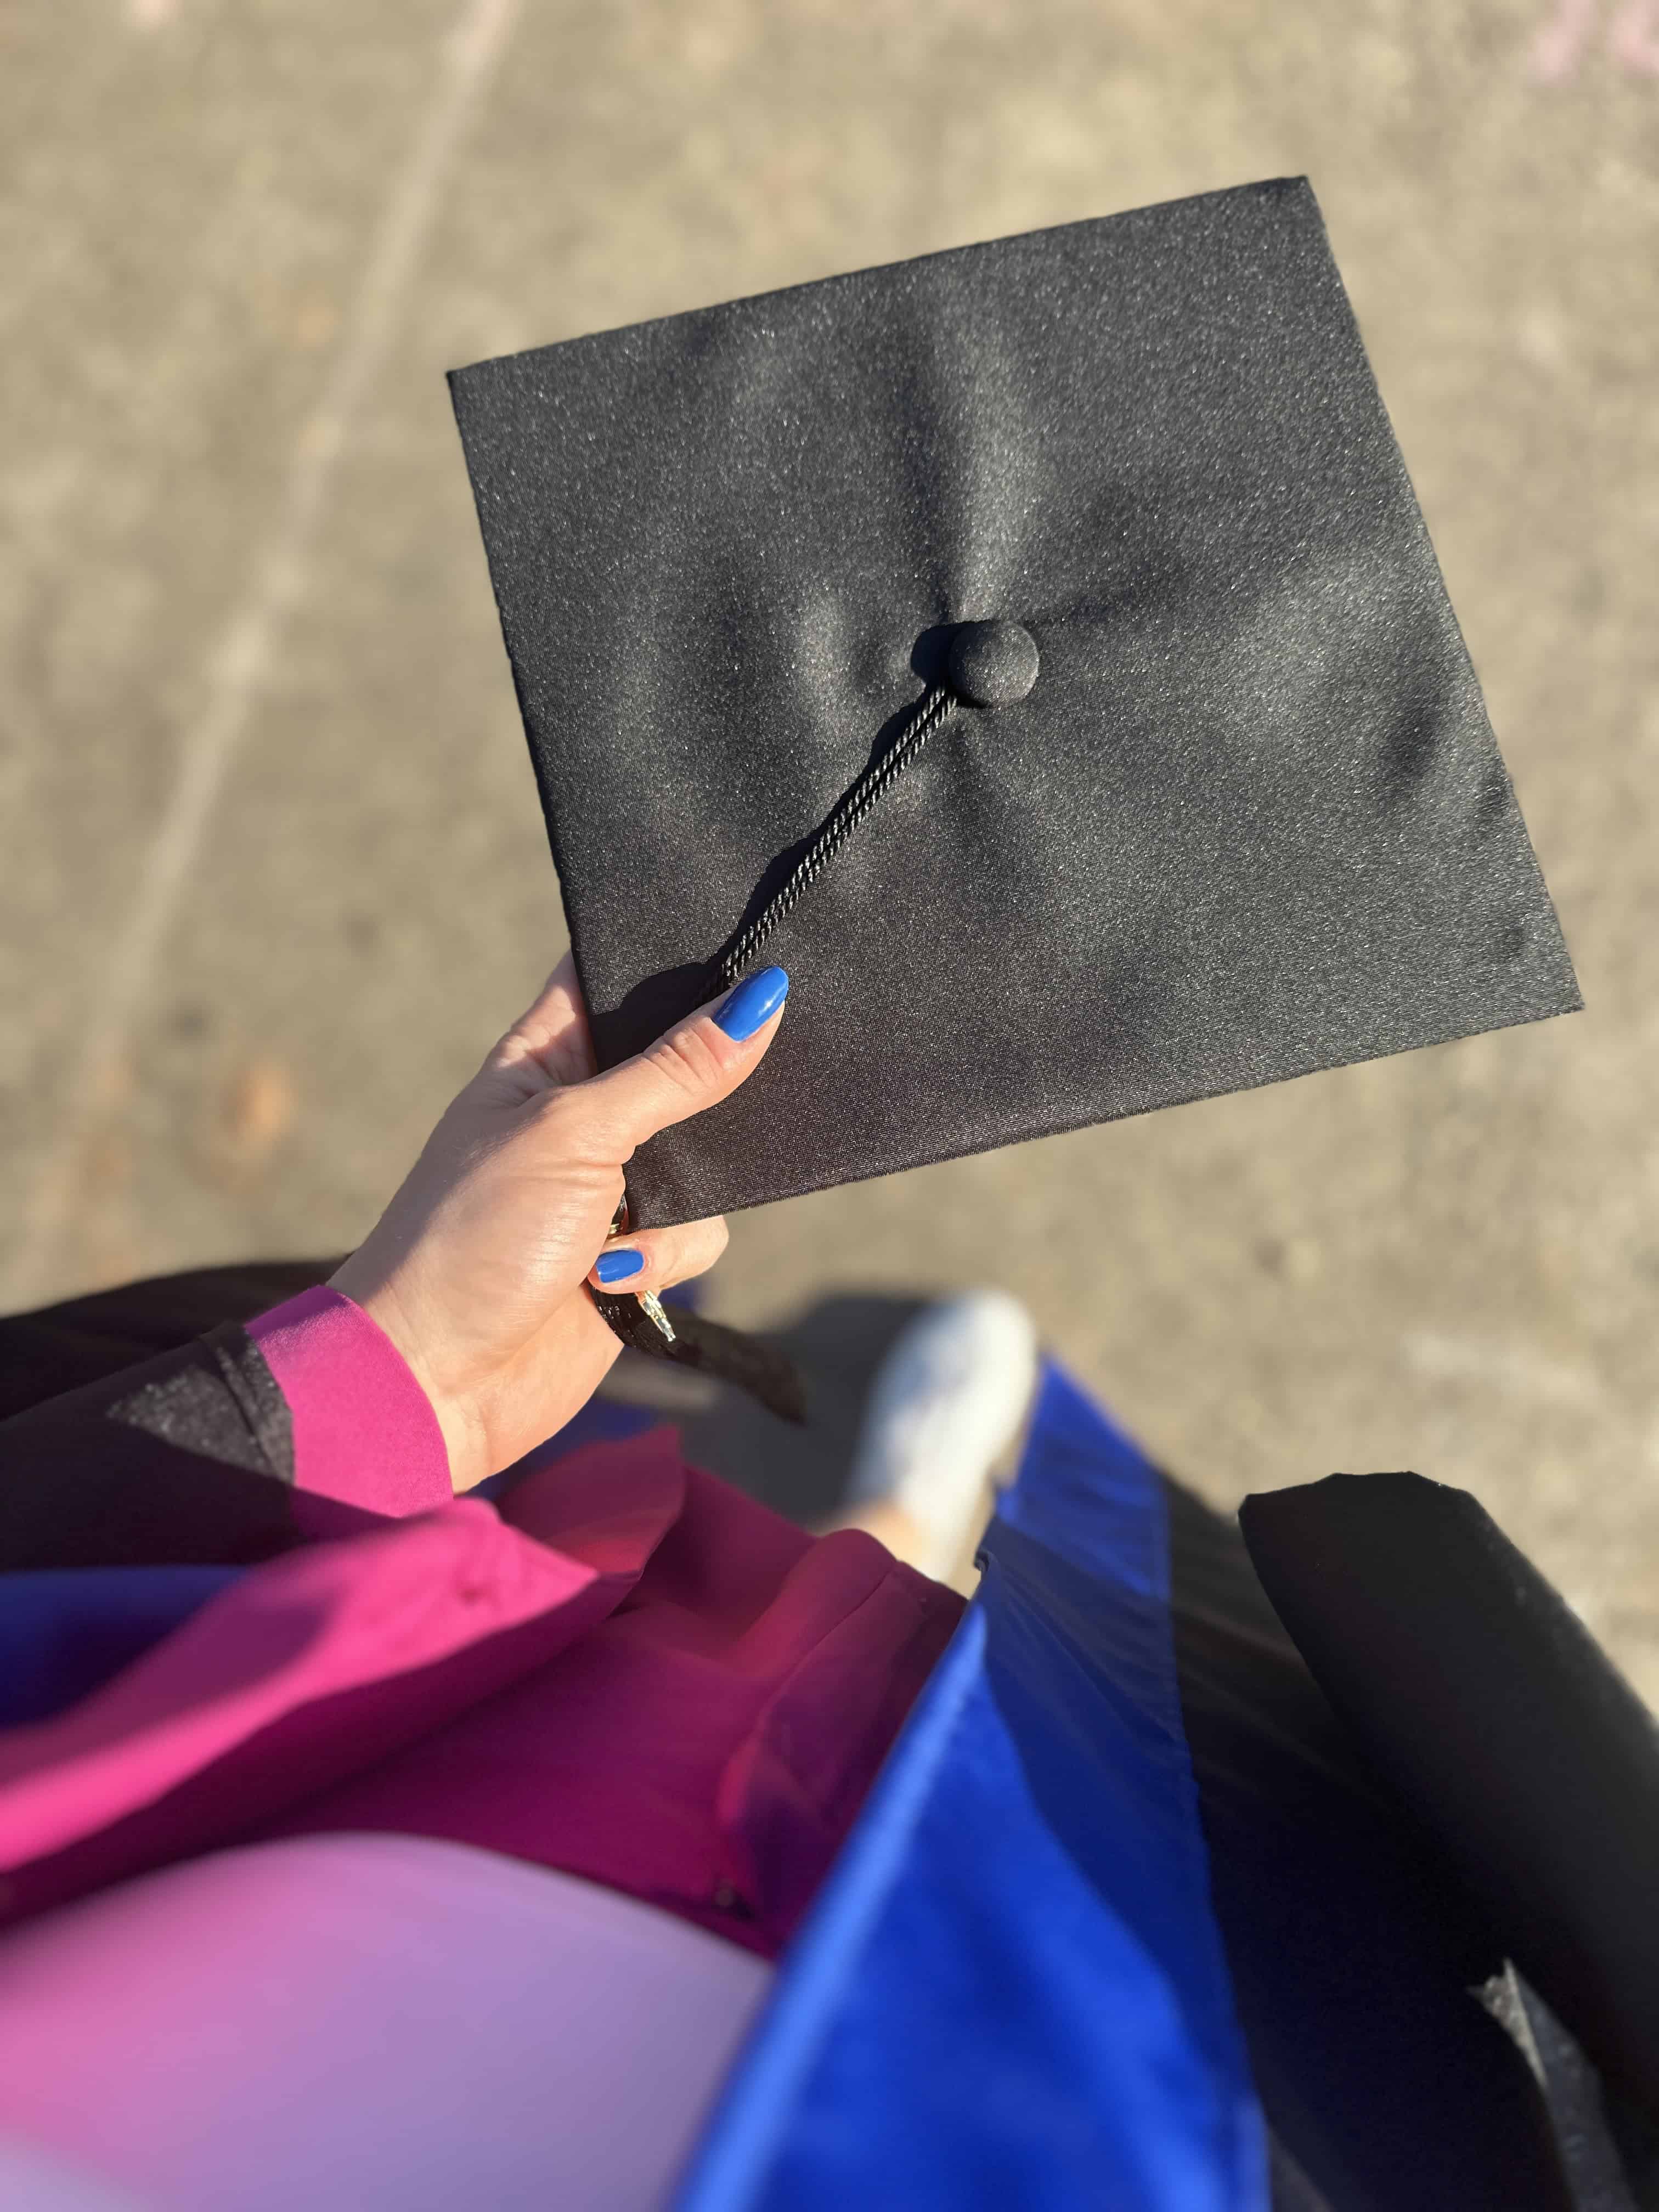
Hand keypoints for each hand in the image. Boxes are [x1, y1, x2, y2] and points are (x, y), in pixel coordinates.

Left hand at [329, 958, 788, 1491]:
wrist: (435, 1380)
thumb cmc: (469, 1237)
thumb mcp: (575, 1133)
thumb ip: (674, 1070)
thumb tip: (762, 997)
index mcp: (541, 1058)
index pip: (612, 975)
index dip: (671, 955)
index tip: (745, 941)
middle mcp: (579, 1115)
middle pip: (682, 1066)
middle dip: (712, 1085)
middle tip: (718, 1097)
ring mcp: (609, 1188)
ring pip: (708, 1158)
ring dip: (683, 1198)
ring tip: (624, 1227)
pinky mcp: (634, 1259)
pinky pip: (701, 1234)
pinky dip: (669, 1259)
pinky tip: (612, 1282)